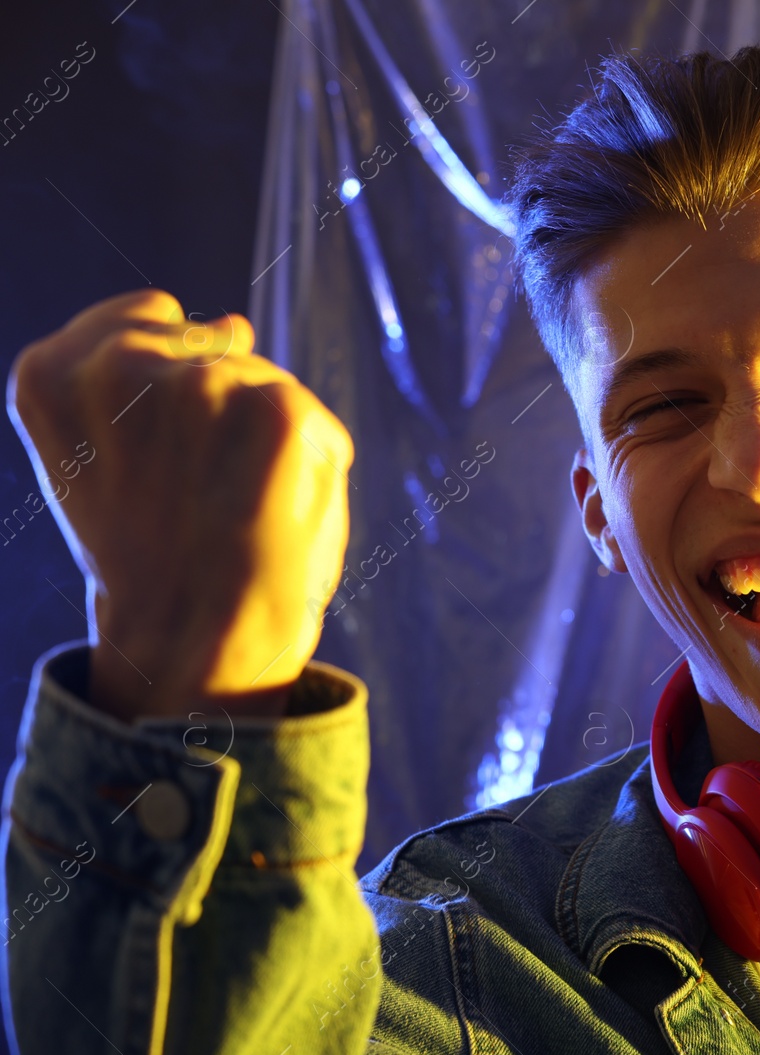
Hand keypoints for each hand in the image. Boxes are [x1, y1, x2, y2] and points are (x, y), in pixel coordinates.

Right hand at [6, 290, 353, 720]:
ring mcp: (205, 385)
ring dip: (265, 443)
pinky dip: (315, 467)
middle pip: (213, 348)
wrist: (192, 643)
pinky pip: (315, 420)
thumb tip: (234, 322)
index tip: (160, 451)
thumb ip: (150, 375)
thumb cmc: (151, 557)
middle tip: (196, 497)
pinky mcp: (278, 412)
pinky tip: (277, 511)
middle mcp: (125, 365)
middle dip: (218, 414)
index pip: (144, 315)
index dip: (169, 383)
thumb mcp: (103, 454)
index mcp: (54, 374)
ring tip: (233, 508)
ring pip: (263, 380)